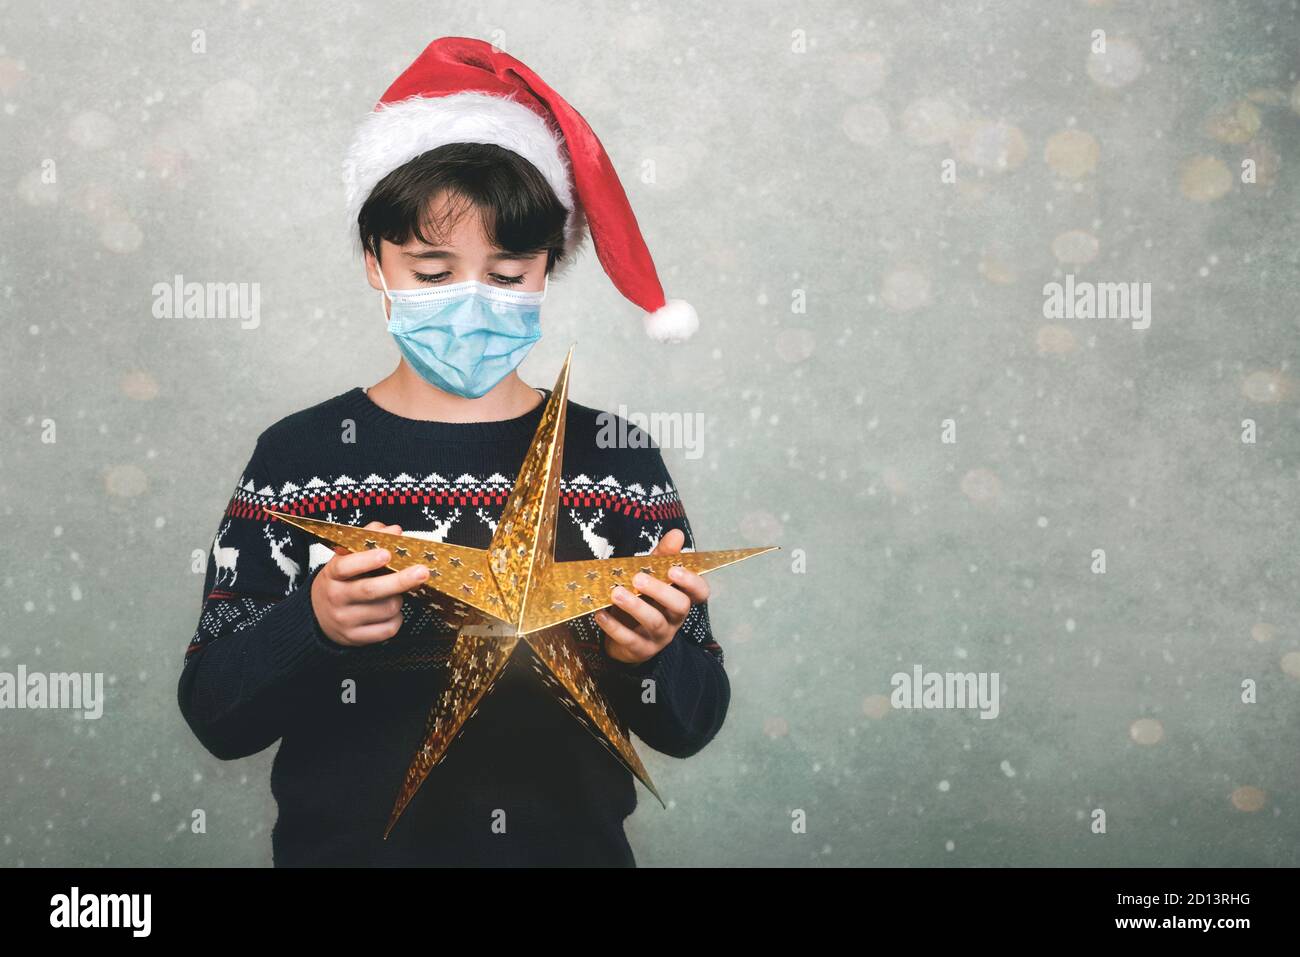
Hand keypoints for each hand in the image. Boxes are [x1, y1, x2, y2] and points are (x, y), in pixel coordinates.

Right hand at [310, 522, 429, 647]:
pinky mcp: (355, 638)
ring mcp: (345, 620)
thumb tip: (395, 531)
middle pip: (370, 590)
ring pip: (385, 609)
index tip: (387, 554)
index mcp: (332, 574)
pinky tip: (390, 611)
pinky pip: (387, 629)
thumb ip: (370, 539)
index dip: (366, 560)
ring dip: (398, 599)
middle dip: (399, 581)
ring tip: (395, 594)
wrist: (320, 616)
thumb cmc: (342, 581)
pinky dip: (396, 619)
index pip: (346, 566)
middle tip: (422, 572)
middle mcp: (336, 598)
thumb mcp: (347, 558)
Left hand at [593, 528, 709, 666]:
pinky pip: (629, 639)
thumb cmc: (642, 600)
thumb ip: (662, 556)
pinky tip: (601, 614)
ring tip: (616, 593)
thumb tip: (677, 534)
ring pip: (654, 623)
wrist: (625, 639)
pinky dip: (614, 626)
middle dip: (661, 591)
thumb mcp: (651, 576)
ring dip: (635, 606)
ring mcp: (658, 636)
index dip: (692, 582)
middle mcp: (674, 618)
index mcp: (680, 598)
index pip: (699, 592)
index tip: (673, 570)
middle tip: (638, 578)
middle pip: (679, 606)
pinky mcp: (639, 649)